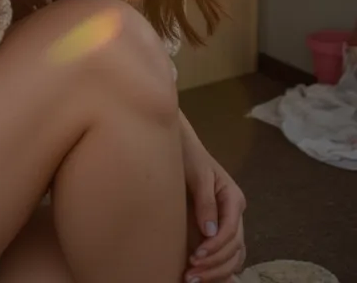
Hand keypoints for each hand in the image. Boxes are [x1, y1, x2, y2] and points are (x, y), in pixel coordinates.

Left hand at [182, 136, 246, 282]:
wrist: (181, 146)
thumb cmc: (189, 156)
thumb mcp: (198, 174)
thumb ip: (205, 201)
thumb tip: (210, 232)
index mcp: (233, 198)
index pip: (231, 231)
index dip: (215, 247)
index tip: (195, 257)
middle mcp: (234, 212)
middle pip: (234, 248)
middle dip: (214, 265)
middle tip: (190, 274)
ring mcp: (228, 221)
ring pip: (233, 255)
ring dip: (216, 271)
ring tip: (192, 278)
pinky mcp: (218, 227)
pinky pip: (227, 254)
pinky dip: (218, 268)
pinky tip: (203, 275)